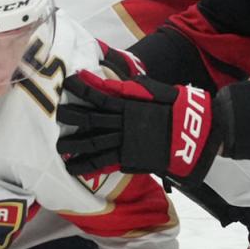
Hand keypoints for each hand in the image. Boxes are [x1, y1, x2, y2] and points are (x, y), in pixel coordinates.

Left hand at [58, 64, 218, 184]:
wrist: (193, 135)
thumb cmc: (178, 110)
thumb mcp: (159, 91)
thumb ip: (137, 87)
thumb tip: (120, 80)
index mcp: (129, 103)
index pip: (100, 93)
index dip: (84, 87)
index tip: (69, 81)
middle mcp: (123, 122)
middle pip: (90, 117)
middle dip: (71, 114)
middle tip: (56, 112)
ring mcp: (124, 140)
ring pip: (92, 141)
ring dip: (73, 143)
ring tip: (58, 146)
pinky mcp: (128, 158)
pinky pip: (103, 162)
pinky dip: (87, 166)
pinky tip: (72, 167)